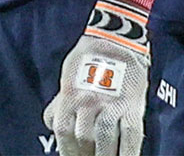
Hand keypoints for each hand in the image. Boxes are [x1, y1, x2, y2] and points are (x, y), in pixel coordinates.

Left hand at [44, 0, 153, 155]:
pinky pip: (131, 136)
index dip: (66, 150)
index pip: (63, 131)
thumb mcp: (66, 78)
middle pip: (83, 138)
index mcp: (70, 95)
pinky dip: (129, 153)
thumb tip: (51, 124)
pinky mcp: (132, 106)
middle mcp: (88, 102)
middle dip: (84, 155)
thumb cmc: (87, 59)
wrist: (116, 39)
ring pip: (105, 141)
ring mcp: (111, 105)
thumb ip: (59, 102)